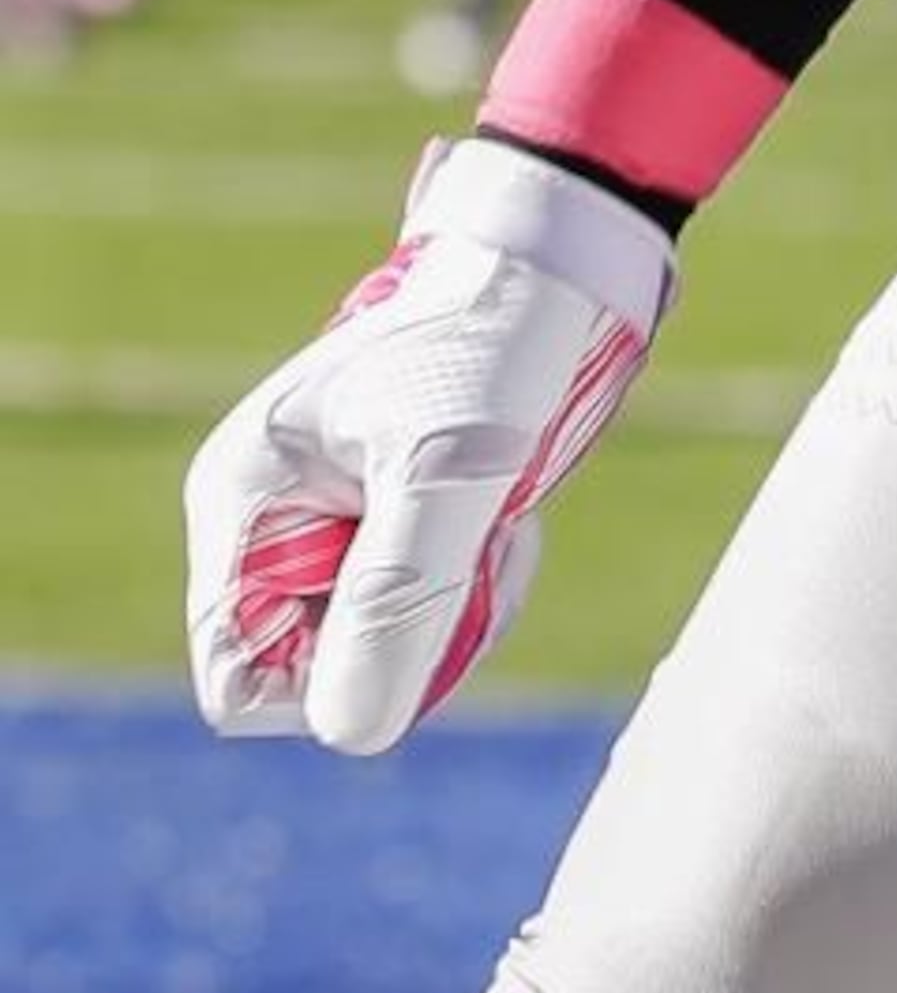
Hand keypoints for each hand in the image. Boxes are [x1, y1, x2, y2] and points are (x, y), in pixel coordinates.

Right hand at [184, 135, 672, 753]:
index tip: (422, 603)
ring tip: (498, 523)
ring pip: (376, 642)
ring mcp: (327, 515)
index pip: (242, 680)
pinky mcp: (387, 511)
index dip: (333, 677)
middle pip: (317, 668)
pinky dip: (467, 581)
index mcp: (243, 500)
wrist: (558, 259)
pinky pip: (414, 604)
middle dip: (407, 636)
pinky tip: (506, 518)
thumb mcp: (450, 472)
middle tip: (480, 552)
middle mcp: (269, 516)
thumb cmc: (494, 342)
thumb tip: (349, 732)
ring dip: (449, 606)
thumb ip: (396, 599)